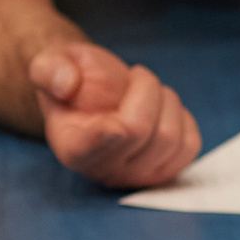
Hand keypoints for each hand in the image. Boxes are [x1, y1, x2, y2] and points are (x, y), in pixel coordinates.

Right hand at [29, 43, 201, 188]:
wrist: (89, 96)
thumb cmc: (71, 80)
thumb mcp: (50, 64)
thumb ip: (50, 70)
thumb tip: (67, 84)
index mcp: (73, 148)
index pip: (105, 145)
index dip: (120, 124)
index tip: (126, 94)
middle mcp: (103, 170)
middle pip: (143, 131)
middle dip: (147, 88)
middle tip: (136, 75)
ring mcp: (135, 176)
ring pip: (171, 138)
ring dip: (167, 101)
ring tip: (148, 92)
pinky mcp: (162, 172)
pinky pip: (189, 146)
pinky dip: (183, 120)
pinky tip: (163, 110)